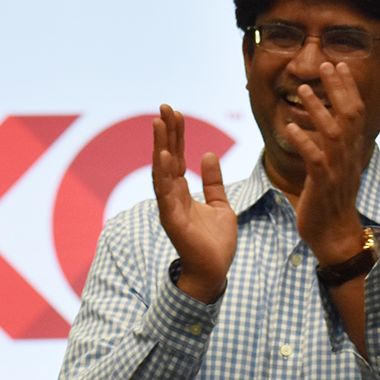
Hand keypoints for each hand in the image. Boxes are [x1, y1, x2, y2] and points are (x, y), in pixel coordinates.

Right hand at [152, 105, 234, 300]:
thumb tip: (209, 154)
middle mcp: (172, 195)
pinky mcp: (173, 220)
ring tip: (158, 123)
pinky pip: (166, 193)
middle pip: (167, 157)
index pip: (178, 156)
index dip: (176, 134)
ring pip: (162, 171)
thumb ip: (213, 182)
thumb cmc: (215, 243)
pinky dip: (164, 174)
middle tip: (164, 107)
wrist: (214, 271)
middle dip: (165, 132)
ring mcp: (170, 207)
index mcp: (183, 191)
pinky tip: (164, 156)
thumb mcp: (220, 205)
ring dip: (160, 146)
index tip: (174, 111)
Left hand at [283, 61, 370, 263]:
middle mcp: (348, 157)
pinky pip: (314, 159)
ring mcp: (336, 170)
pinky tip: (290, 127)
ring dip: (318, 109)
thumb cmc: (331, 202)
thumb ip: (333, 147)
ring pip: (332, 133)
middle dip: (338, 88)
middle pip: (349, 115)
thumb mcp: (336, 169)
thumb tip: (329, 126)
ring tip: (303, 89)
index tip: (339, 65)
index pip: (355, 112)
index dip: (348, 88)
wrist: (335, 235)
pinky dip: (303, 141)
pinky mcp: (322, 184)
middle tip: (326, 65)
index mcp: (351, 151)